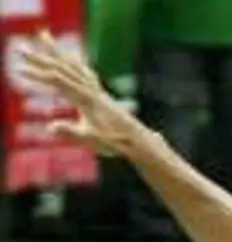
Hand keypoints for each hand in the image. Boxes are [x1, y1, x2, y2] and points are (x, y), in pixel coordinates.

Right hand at [18, 30, 143, 156]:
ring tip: (44, 36)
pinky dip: (74, 61)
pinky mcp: (101, 95)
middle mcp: (92, 90)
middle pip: (62, 68)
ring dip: (56, 51)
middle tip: (21, 48)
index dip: (37, 75)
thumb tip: (50, 128)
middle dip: (40, 57)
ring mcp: (97, 91)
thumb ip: (71, 133)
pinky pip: (85, 72)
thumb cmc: (115, 142)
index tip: (19, 70)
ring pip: (73, 65)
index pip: (58, 81)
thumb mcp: (90, 139)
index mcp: (87, 99)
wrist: (138, 141)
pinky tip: (73, 56)